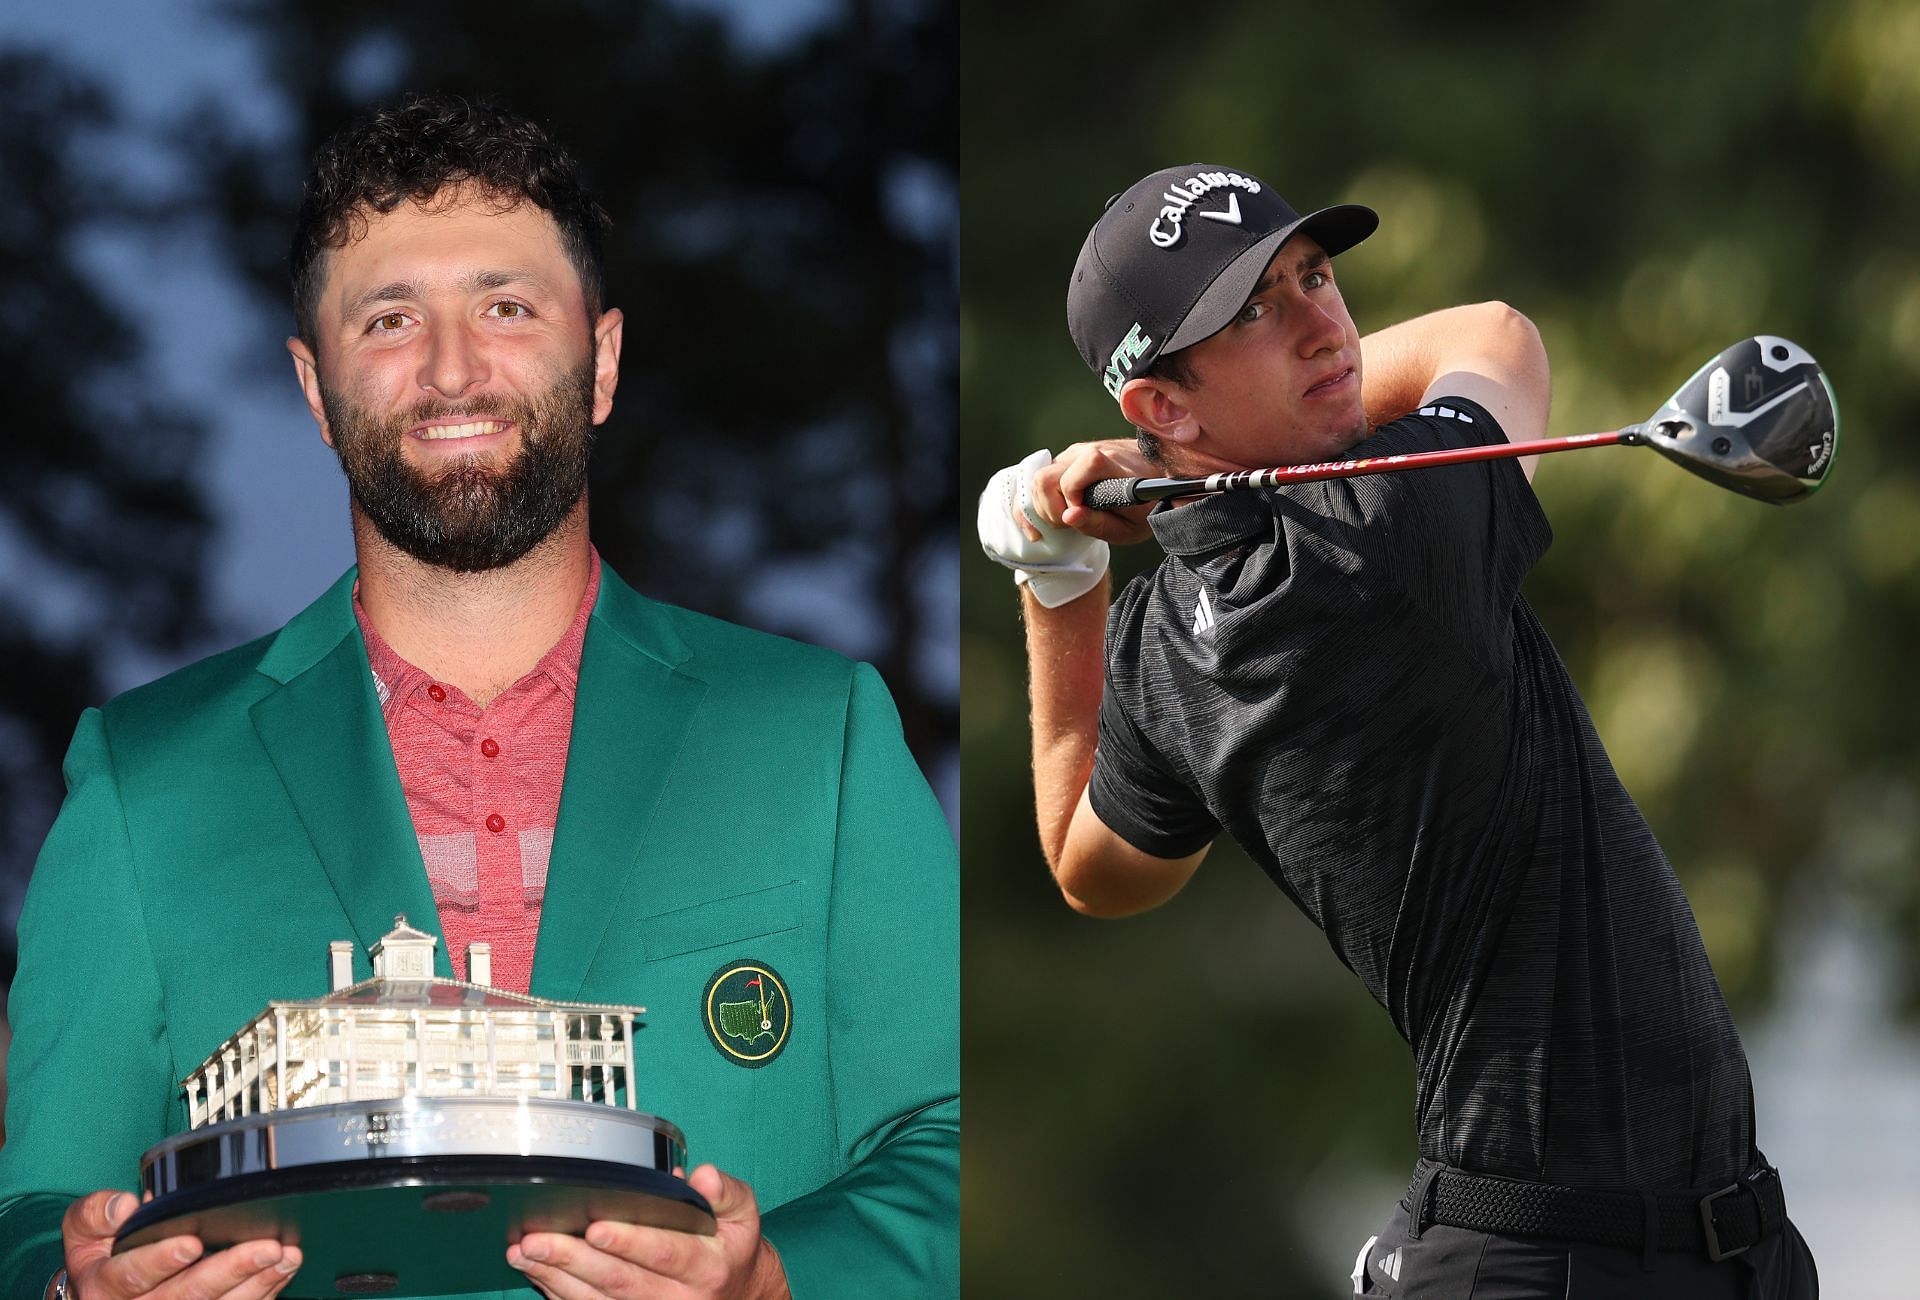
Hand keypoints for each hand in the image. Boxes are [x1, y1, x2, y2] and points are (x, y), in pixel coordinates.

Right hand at [62, 1190, 301, 1298]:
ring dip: (256, 1284)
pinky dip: (261, 1294)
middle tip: (266, 1247)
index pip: (131, 1276)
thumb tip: (125, 1205)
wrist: (101, 1299)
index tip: (192, 1242)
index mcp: (104, 1287)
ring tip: (285, 1257)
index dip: (161, 1260)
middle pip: (185, 1296)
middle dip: (229, 1270)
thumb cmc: (101, 1259)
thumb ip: (95, 1214)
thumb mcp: (82, 1233)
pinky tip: (281, 1272)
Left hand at [507, 1164, 788, 1299]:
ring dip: (557, 1278)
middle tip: (538, 1240)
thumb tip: (702, 1176)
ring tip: (525, 1253)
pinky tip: (537, 1272)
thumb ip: (726, 1191)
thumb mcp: (743, 1213)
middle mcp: (678, 1298)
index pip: (666, 1252)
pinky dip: (559, 1293)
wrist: (738, 1296)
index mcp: (707, 1266)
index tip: (595, 1227)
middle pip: (621, 1281)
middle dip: (575, 1260)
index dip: (629, 1241)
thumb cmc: (730, 1248)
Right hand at [980, 442, 1155, 607]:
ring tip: (1064, 520)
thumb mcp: (1131, 527)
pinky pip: (1041, 476)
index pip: (1083, 466)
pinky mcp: (1067, 458)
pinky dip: (1038, 500)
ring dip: (1043, 506)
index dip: (1072, 494)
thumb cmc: (1146, 505)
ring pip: (1038, 478)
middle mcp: (1088, 451)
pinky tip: (1045, 519)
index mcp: (1112, 464)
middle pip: (1045, 477)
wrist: (1157, 477)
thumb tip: (1068, 517)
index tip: (1080, 513)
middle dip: (1049, 509)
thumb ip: (1099, 523)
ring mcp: (1075, 453)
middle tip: (1066, 526)